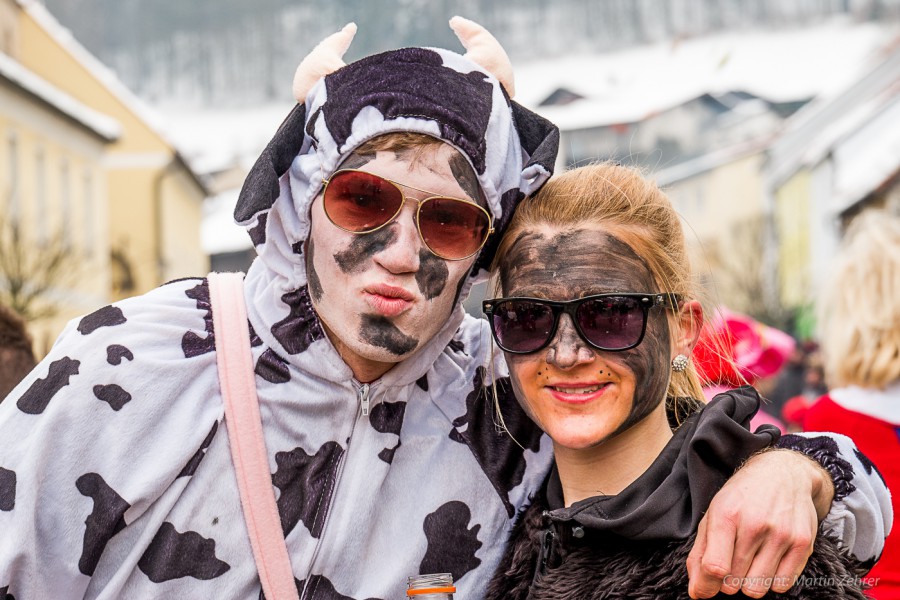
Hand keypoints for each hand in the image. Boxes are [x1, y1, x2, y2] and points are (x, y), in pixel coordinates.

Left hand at [686, 449, 834, 597]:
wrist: (782, 474)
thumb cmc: (742, 498)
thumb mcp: (713, 516)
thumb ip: (700, 556)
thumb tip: (698, 593)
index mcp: (726, 515)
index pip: (715, 567)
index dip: (708, 583)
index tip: (710, 582)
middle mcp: (755, 524)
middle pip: (734, 582)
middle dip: (728, 580)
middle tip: (732, 560)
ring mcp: (781, 534)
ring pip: (757, 588)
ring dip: (749, 582)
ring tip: (750, 560)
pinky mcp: (803, 544)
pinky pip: (782, 585)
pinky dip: (771, 580)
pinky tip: (769, 559)